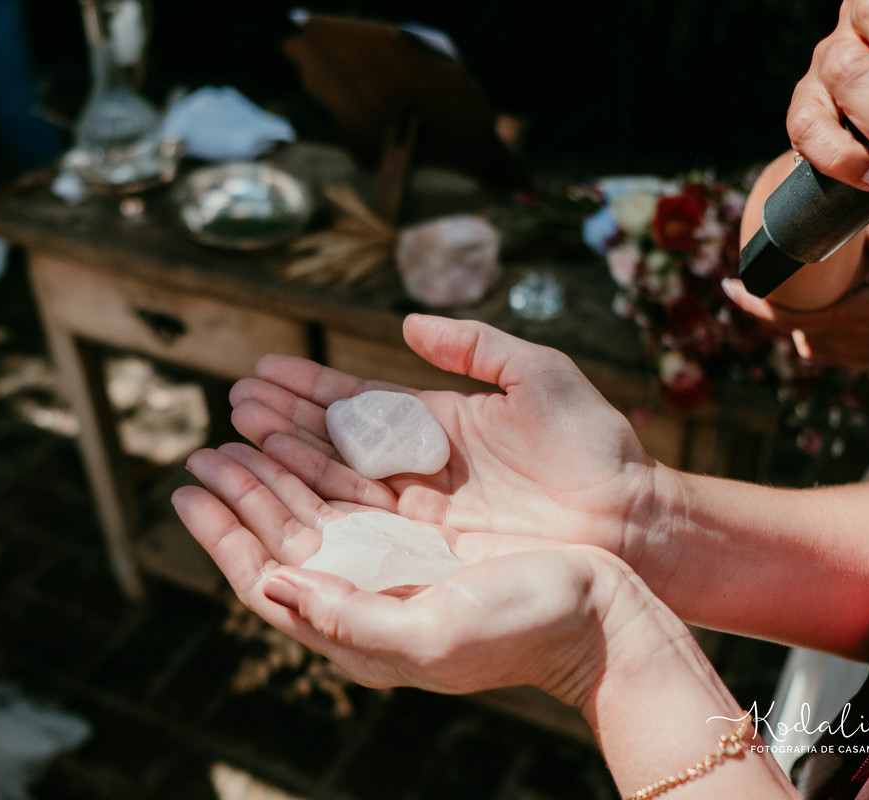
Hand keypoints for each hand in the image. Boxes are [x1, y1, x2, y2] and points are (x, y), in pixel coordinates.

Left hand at [173, 442, 643, 704]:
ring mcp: (399, 563)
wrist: (602, 616)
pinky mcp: (428, 537)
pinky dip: (328, 462)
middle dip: (243, 491)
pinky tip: (309, 437)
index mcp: (360, 626)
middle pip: (286, 538)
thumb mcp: (433, 635)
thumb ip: (347, 620)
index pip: (269, 577)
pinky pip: (362, 493)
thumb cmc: (525, 628)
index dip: (223, 534)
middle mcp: (371, 594)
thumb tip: (271, 588)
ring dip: (278, 471)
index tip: (187, 489)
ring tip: (240, 432)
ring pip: (318, 509)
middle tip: (204, 449)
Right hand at [228, 314, 656, 560]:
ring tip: (237, 434)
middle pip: (335, 440)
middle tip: (235, 399)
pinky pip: (361, 524)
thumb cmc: (594, 444)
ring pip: (337, 481)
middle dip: (283, 420)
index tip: (263, 368)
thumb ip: (474, 345)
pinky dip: (315, 506)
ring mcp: (420, 511)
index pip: (359, 401)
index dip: (310, 386)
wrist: (633, 518)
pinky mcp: (428, 548)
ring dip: (286, 458)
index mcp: (439, 423)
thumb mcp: (538, 374)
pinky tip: (274, 488)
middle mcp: (420, 468)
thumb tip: (408, 321)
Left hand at [724, 215, 868, 386]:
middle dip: (771, 297)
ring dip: (794, 310)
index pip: (778, 316)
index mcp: (841, 319)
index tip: (725, 285)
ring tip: (792, 283)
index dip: (748, 301)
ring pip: (798, 331)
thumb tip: (850, 208)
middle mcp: (833, 343)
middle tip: (763, 269)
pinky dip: (811, 322)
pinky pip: (814, 342)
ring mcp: (838, 356)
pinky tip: (817, 303)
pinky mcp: (847, 362)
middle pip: (784, 321)